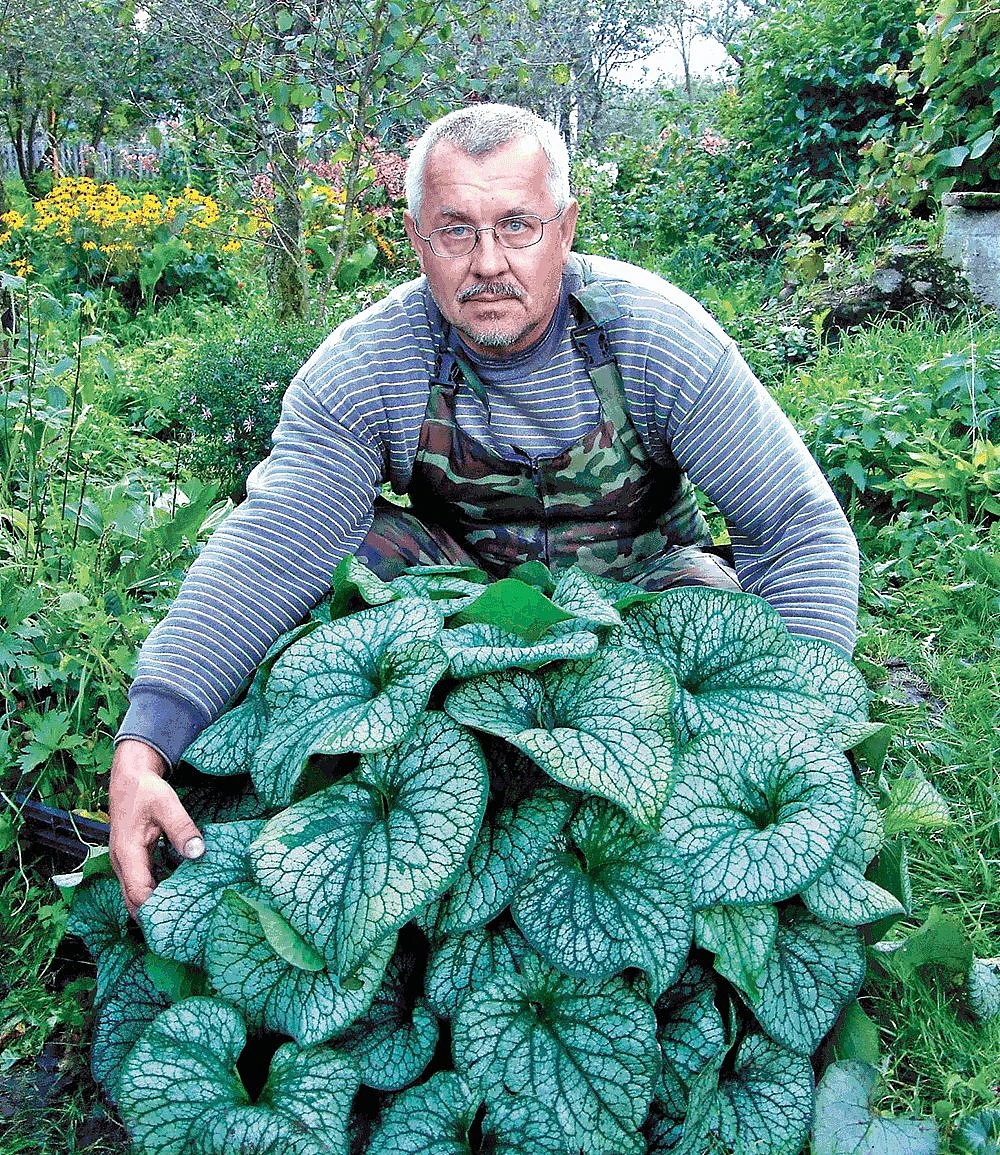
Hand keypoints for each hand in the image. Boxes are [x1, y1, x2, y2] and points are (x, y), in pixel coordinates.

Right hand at [109, 739, 203, 918]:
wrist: (129, 777)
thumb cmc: (146, 790)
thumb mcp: (167, 805)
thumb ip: (182, 828)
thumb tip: (198, 852)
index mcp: (127, 853)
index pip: (139, 893)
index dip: (156, 910)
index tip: (178, 921)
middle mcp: (120, 863)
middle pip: (133, 902)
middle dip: (154, 917)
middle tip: (182, 928)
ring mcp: (124, 864)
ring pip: (134, 896)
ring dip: (153, 906)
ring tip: (182, 917)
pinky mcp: (131, 861)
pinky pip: (140, 884)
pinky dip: (153, 893)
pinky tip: (176, 895)